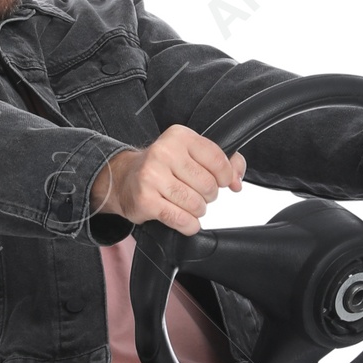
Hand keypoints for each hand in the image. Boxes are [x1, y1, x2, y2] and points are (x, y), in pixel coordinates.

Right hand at [90, 125, 246, 234]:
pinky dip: (188, 225)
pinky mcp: (146, 200)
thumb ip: (223, 162)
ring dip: (197, 211)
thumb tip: (237, 180)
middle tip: (195, 193)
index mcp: (179, 136)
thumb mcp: (191, 155)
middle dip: (208, 196)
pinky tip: (184, 220)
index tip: (219, 181)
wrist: (125, 179)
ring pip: (196, 205)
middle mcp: (164, 152)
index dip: (225, 177)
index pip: (218, 160)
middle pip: (208, 186)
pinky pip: (181, 220)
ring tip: (186, 204)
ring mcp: (152, 176)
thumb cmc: (163, 167)